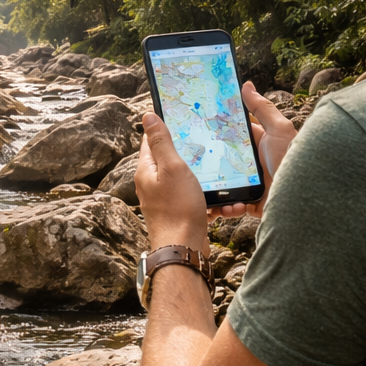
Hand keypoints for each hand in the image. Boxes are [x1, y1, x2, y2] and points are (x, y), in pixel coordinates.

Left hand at [136, 111, 211, 251]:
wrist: (184, 249)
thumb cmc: (177, 208)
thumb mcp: (171, 168)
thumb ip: (161, 142)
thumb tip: (148, 116)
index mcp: (146, 171)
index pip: (152, 141)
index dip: (166, 128)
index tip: (183, 119)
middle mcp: (151, 185)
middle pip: (169, 160)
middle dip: (187, 151)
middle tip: (206, 142)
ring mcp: (164, 200)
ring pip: (184, 179)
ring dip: (200, 174)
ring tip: (217, 169)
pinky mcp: (178, 213)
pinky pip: (192, 197)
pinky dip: (205, 194)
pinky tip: (219, 195)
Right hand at [207, 82, 297, 220]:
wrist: (303, 194)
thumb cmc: (292, 158)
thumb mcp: (279, 129)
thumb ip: (262, 108)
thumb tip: (247, 85)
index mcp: (260, 145)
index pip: (235, 136)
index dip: (219, 133)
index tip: (199, 129)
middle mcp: (255, 165)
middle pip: (226, 161)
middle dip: (211, 162)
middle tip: (193, 161)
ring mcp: (253, 185)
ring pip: (226, 185)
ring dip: (216, 187)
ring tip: (204, 187)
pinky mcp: (253, 203)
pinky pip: (234, 206)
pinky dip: (227, 207)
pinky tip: (224, 204)